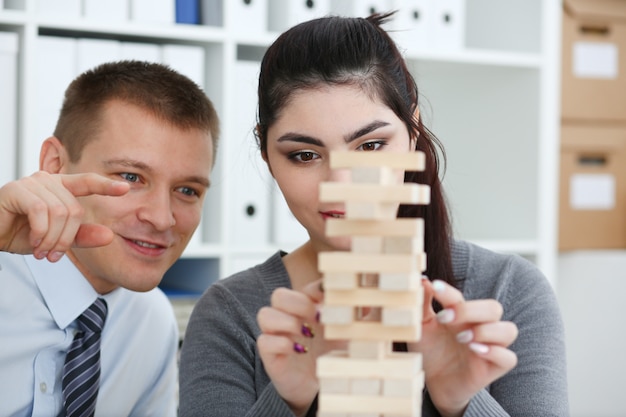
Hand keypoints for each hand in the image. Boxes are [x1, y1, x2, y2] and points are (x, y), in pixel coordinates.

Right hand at [0, 171, 128, 261]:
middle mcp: (48, 180)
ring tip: (42, 251)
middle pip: (74, 210)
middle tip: (53, 254)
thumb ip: (81, 236)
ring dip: (53, 239)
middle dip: (67, 238)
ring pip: (60, 212)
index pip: (87, 182)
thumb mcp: (56, 239)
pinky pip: (41, 211)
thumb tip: (110, 236)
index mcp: (60, 188)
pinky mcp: (15, 190)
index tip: (126, 188)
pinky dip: (41, 232)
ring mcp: (31, 183)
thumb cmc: (21, 234)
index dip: (105, 185)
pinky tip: (34, 243)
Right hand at [256, 280, 344, 416]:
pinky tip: (297, 350)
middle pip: (279, 295)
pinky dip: (280, 342)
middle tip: (317, 318)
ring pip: (265, 314)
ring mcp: (277, 336)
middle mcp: (289, 319)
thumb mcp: (348, 335)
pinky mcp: (270, 356)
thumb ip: (357, 318)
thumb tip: (367, 303)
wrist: (319, 388)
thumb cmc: (332, 356)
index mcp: (307, 309)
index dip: (316, 290)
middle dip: (298, 303)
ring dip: (286, 321)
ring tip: (305, 334)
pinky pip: (264, 341)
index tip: (329, 300)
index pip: (305, 288)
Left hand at [409, 279, 517, 416]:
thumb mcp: (421, 328)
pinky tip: (475, 350)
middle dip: (470, 310)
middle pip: (493, 308)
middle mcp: (480, 327)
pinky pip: (509, 358)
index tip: (434, 288)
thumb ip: (423, 305)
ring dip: (487, 330)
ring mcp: (490, 347)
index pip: (462, 297)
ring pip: (508, 330)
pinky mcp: (494, 368)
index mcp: (462, 314)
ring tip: (462, 338)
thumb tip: (423, 281)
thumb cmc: (430, 351)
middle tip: (445, 318)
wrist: (433, 382)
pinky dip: (495, 352)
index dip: (449, 292)